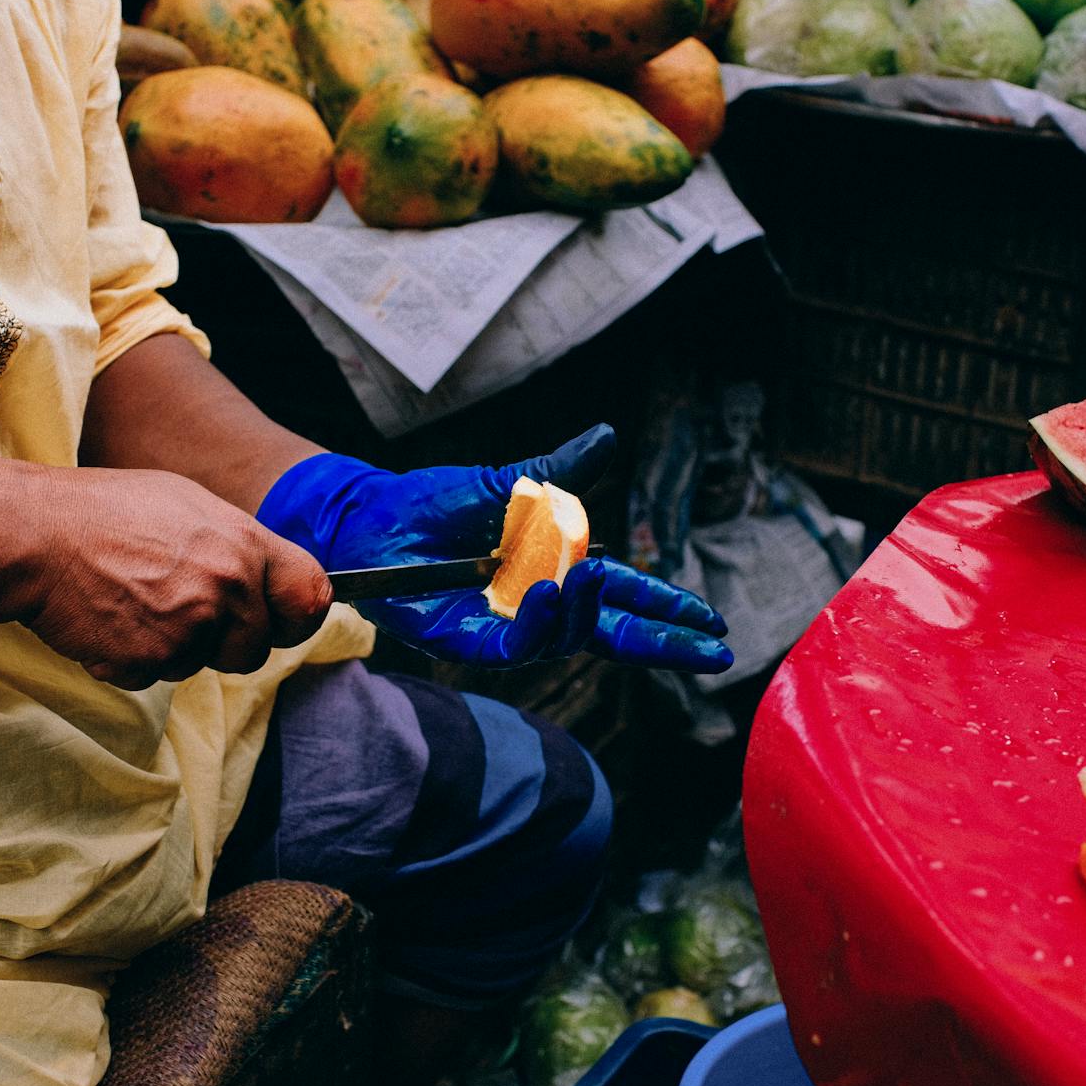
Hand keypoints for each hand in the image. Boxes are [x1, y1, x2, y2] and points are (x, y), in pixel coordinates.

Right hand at [17, 467, 331, 687]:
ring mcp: (189, 628)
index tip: (285, 622)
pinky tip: (110, 620)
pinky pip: (154, 678)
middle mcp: (227, 587)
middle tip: (179, 610)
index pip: (311, 596)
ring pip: (201, 665)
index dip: (299, 616)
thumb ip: (236, 545)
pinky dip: (132, 660)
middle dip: (224, 641)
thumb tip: (265, 575)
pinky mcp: (149, 661)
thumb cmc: (106, 512)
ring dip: (174, 648)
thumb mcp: (188, 504)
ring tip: (134, 602)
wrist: (35, 536)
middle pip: (255, 649)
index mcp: (244, 543)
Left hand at [256, 425, 732, 671]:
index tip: (710, 623)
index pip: (625, 597)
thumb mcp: (508, 482)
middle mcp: (540, 606)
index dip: (666, 610)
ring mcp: (508, 628)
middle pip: (613, 633)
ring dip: (587, 613)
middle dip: (663, 643)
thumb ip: (560, 470)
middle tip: (712, 650)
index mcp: (558, 568)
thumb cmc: (436, 502)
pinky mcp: (471, 642)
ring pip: (568, 638)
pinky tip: (552, 592)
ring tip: (592, 578)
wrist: (373, 518)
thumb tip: (608, 435)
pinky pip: (516, 645)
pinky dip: (538, 622)